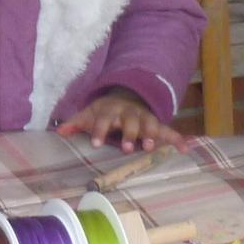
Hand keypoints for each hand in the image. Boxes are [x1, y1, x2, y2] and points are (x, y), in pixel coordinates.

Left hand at [56, 92, 182, 153]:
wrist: (126, 95)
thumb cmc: (105, 111)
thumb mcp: (89, 114)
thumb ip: (75, 123)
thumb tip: (58, 132)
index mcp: (110, 110)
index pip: (103, 119)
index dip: (99, 130)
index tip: (94, 143)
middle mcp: (128, 113)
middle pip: (129, 121)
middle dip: (129, 134)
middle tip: (127, 148)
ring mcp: (143, 117)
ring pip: (148, 124)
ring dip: (150, 135)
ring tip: (150, 148)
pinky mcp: (155, 124)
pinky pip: (168, 130)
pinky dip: (177, 138)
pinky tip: (185, 148)